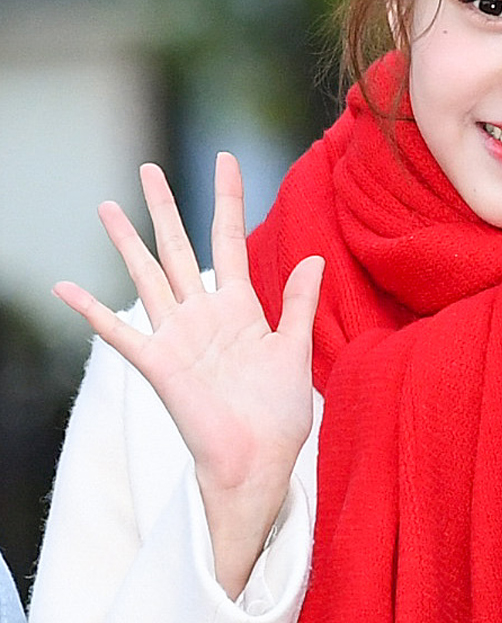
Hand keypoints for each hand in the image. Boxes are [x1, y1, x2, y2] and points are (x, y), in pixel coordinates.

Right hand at [55, 153, 323, 596]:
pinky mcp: (159, 365)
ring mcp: (177, 338)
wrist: (259, 464)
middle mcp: (203, 317)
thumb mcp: (295, 351)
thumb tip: (314, 258)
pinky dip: (91, 311)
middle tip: (148, 167)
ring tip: (108, 206)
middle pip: (179, 249)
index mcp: (239, 310)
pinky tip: (66, 288)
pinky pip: (119, 333)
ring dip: (128, 242)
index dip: (226, 199)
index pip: (229, 240)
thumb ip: (298, 304)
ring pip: (148, 277)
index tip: (225, 159)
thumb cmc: (279, 417)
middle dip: (164, 208)